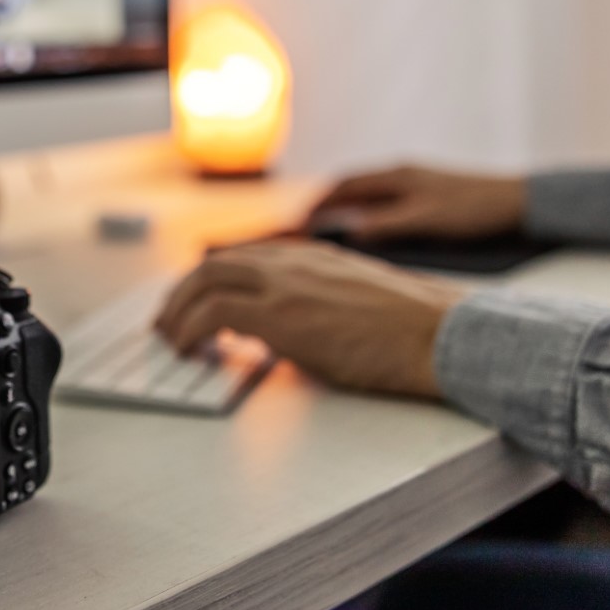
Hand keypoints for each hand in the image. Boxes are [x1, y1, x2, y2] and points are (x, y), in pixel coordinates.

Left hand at [154, 240, 466, 397]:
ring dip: (178, 311)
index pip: (244, 258)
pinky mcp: (281, 314)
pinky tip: (190, 352)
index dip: (211, 280)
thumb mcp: (357, 304)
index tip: (194, 301)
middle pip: (214, 264)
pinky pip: (213, 314)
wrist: (442, 337)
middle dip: (182, 293)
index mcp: (313, 257)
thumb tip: (290, 335)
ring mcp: (286, 284)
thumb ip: (318, 306)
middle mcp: (294, 262)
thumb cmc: (414, 332)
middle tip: (167, 321)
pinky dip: (191, 330)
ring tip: (170, 339)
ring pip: (205, 281)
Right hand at [305, 164, 526, 242]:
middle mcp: (402, 174)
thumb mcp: (424, 221)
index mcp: (396, 176)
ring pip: (370, 193)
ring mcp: (416, 182)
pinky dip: (369, 212)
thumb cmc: (473, 210)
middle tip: (307, 226)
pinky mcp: (429, 193)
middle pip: (353, 187)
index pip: (344, 186)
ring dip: (349, 208)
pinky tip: (373, 229)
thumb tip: (349, 233)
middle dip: (327, 204)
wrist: (519, 203)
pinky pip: (387, 200)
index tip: (298, 222)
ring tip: (333, 230)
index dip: (318, 204)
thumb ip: (386, 226)